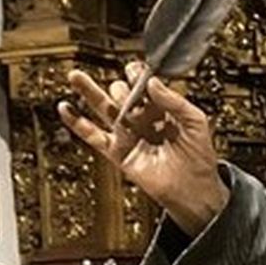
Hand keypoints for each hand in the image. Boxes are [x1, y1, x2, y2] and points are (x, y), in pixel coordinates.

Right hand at [57, 62, 229, 236]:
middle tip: (130, 96)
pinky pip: (94, 136)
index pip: (143, 83)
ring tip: (75, 76)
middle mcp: (142, 119)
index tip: (138, 72)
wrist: (195, 192)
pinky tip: (65, 108)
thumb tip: (152, 82)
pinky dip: (78, 123)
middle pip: (120, 92)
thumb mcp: (195, 121)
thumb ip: (174, 100)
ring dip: (88, 91)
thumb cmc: (200, 158)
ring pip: (104, 108)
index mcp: (161, 108)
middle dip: (122, 90)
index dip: (138, 74)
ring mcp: (129, 135)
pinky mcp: (119, 153)